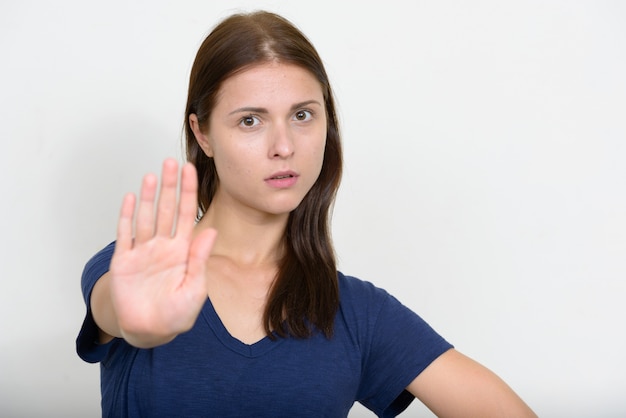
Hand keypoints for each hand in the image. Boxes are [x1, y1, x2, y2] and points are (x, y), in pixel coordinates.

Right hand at [109, 158, 216, 347]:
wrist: (150, 331)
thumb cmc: (176, 314)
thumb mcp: (195, 288)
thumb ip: (200, 259)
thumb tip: (211, 231)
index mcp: (182, 251)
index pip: (186, 214)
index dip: (188, 192)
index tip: (191, 170)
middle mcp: (162, 246)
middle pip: (165, 209)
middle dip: (169, 186)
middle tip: (171, 162)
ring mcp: (142, 252)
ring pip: (146, 217)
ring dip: (148, 197)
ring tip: (153, 175)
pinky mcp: (124, 262)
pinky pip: (125, 235)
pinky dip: (127, 217)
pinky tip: (131, 198)